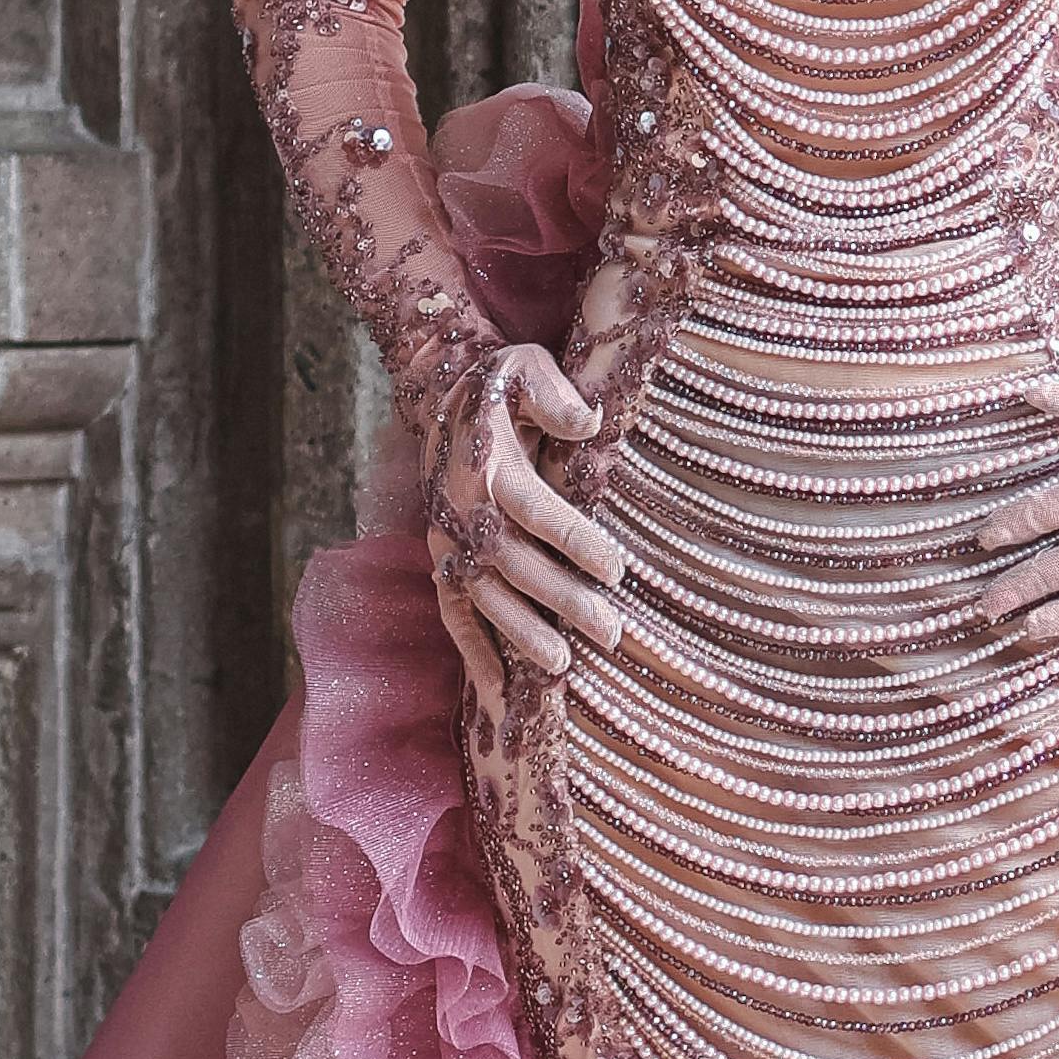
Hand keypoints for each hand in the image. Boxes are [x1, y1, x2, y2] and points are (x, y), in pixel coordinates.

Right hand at [420, 342, 628, 708]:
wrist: (443, 399)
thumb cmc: (501, 386)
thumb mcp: (526, 368)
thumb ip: (553, 394)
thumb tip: (587, 420)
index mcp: (488, 465)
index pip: (534, 508)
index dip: (573, 539)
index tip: (615, 568)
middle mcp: (461, 510)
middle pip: (513, 563)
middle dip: (561, 599)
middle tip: (609, 630)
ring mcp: (447, 541)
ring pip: (485, 596)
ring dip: (522, 633)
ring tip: (563, 665)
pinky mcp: (444, 561)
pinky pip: (454, 613)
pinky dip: (473, 651)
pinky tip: (499, 690)